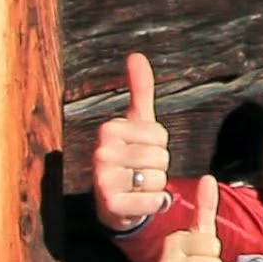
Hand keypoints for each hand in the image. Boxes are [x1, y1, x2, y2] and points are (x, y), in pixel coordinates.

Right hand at [93, 51, 169, 232]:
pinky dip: (155, 204)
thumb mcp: (135, 123)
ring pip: (159, 179)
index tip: (141, 150)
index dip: (159, 145)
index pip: (161, 135)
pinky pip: (154, 200)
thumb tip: (136, 55)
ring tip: (138, 187)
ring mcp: (103, 180)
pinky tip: (141, 203)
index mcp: (108, 129)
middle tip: (139, 172)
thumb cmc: (129, 158)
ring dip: (156, 186)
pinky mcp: (111, 206)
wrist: (115, 205)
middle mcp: (101, 152)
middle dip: (158, 167)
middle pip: (161, 157)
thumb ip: (139, 90)